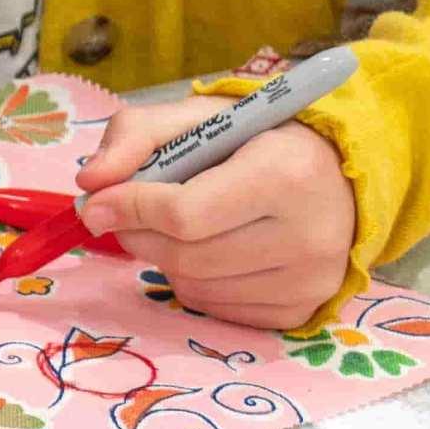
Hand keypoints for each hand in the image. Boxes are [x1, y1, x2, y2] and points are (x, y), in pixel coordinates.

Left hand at [80, 101, 356, 328]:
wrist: (339, 174)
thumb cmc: (261, 140)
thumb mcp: (201, 116)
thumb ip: (137, 134)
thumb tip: (91, 183)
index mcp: (287, 173)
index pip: (185, 213)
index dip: (130, 209)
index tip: (98, 203)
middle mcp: (308, 235)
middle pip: (184, 257)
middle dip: (138, 234)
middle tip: (125, 214)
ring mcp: (310, 281)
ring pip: (195, 288)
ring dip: (164, 259)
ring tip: (178, 226)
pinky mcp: (303, 312)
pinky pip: (216, 309)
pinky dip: (195, 283)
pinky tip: (210, 250)